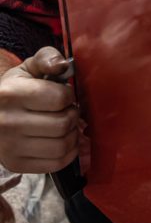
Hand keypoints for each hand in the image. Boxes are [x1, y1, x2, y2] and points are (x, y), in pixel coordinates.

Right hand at [0, 47, 78, 173]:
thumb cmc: (15, 89)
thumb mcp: (28, 68)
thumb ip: (47, 58)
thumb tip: (62, 65)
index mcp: (10, 94)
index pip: (60, 98)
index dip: (68, 95)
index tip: (63, 95)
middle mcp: (6, 122)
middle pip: (63, 123)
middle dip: (72, 115)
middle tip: (66, 111)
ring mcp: (9, 147)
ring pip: (62, 145)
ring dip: (72, 135)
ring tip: (65, 125)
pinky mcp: (15, 164)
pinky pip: (57, 163)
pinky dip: (69, 153)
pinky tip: (62, 140)